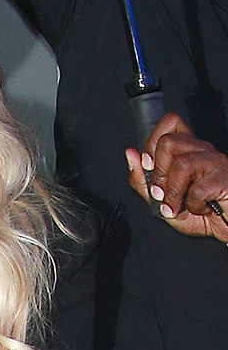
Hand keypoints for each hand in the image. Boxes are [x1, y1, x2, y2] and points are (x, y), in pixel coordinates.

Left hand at [126, 112, 227, 243]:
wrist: (227, 226)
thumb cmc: (199, 212)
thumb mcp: (163, 200)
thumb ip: (144, 181)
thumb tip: (130, 154)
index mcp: (188, 151)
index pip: (170, 123)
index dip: (153, 141)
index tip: (147, 165)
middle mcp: (202, 150)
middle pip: (169, 142)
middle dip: (158, 172)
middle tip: (162, 194)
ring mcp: (215, 162)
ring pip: (181, 164)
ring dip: (173, 192)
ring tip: (177, 206)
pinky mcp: (224, 178)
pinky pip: (198, 188)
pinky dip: (193, 205)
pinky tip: (200, 209)